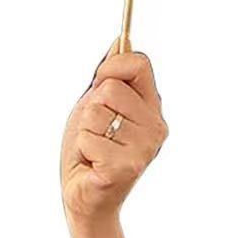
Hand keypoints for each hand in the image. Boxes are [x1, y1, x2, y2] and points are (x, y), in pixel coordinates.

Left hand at [61, 42, 167, 237]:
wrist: (84, 197)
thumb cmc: (90, 148)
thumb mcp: (97, 104)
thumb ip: (111, 75)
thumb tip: (120, 40)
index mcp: (152, 107)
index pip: (139, 63)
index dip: (111, 67)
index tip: (99, 82)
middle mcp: (155, 126)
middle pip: (110, 87)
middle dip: (91, 107)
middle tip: (97, 131)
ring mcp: (144, 148)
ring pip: (96, 112)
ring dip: (85, 130)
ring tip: (94, 149)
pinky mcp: (127, 167)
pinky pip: (88, 137)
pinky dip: (82, 149)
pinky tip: (92, 164)